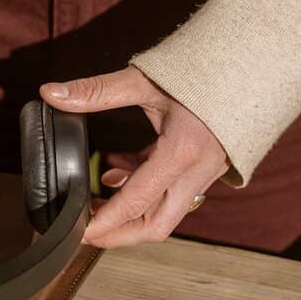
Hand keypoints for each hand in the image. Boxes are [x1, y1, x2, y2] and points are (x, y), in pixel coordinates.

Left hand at [39, 66, 227, 248]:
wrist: (250, 64)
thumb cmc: (200, 70)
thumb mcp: (144, 79)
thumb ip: (96, 90)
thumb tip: (50, 93)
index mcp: (182, 151)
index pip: (137, 201)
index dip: (105, 222)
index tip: (79, 232)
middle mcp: (198, 171)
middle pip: (156, 224)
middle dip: (118, 234)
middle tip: (84, 231)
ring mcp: (207, 173)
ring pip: (166, 213)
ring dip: (130, 214)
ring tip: (94, 202)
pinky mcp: (207, 169)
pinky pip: (174, 194)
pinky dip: (145, 193)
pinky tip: (117, 175)